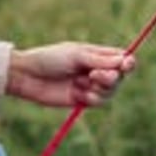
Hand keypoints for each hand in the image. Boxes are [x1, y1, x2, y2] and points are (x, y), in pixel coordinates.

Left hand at [6, 41, 134, 107]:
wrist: (28, 76)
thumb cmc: (50, 59)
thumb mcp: (76, 56)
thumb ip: (100, 60)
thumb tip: (126, 60)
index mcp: (97, 54)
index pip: (121, 58)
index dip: (128, 63)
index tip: (126, 65)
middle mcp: (96, 69)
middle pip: (119, 76)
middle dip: (110, 77)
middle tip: (94, 74)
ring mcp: (90, 85)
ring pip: (111, 91)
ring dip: (100, 88)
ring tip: (81, 82)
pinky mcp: (83, 100)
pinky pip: (99, 102)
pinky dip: (91, 97)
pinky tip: (76, 92)